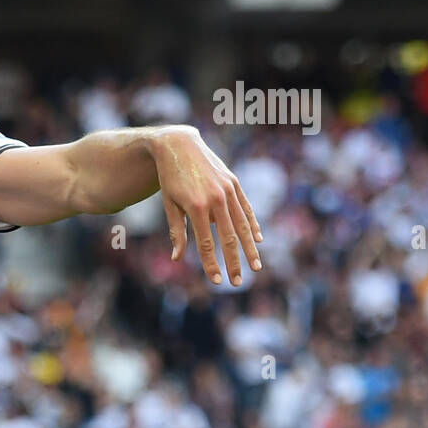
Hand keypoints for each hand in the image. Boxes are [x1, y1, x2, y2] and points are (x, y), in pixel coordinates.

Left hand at [152, 126, 262, 285]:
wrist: (179, 144)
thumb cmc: (170, 178)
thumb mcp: (169, 204)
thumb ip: (176, 231)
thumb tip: (177, 258)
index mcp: (197, 207)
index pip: (207, 243)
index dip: (212, 263)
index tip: (217, 281)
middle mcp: (216, 199)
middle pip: (229, 238)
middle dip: (234, 263)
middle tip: (237, 283)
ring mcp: (228, 190)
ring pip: (242, 225)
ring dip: (250, 249)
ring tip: (256, 267)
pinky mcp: (234, 182)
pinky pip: (246, 208)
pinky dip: (253, 224)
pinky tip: (257, 240)